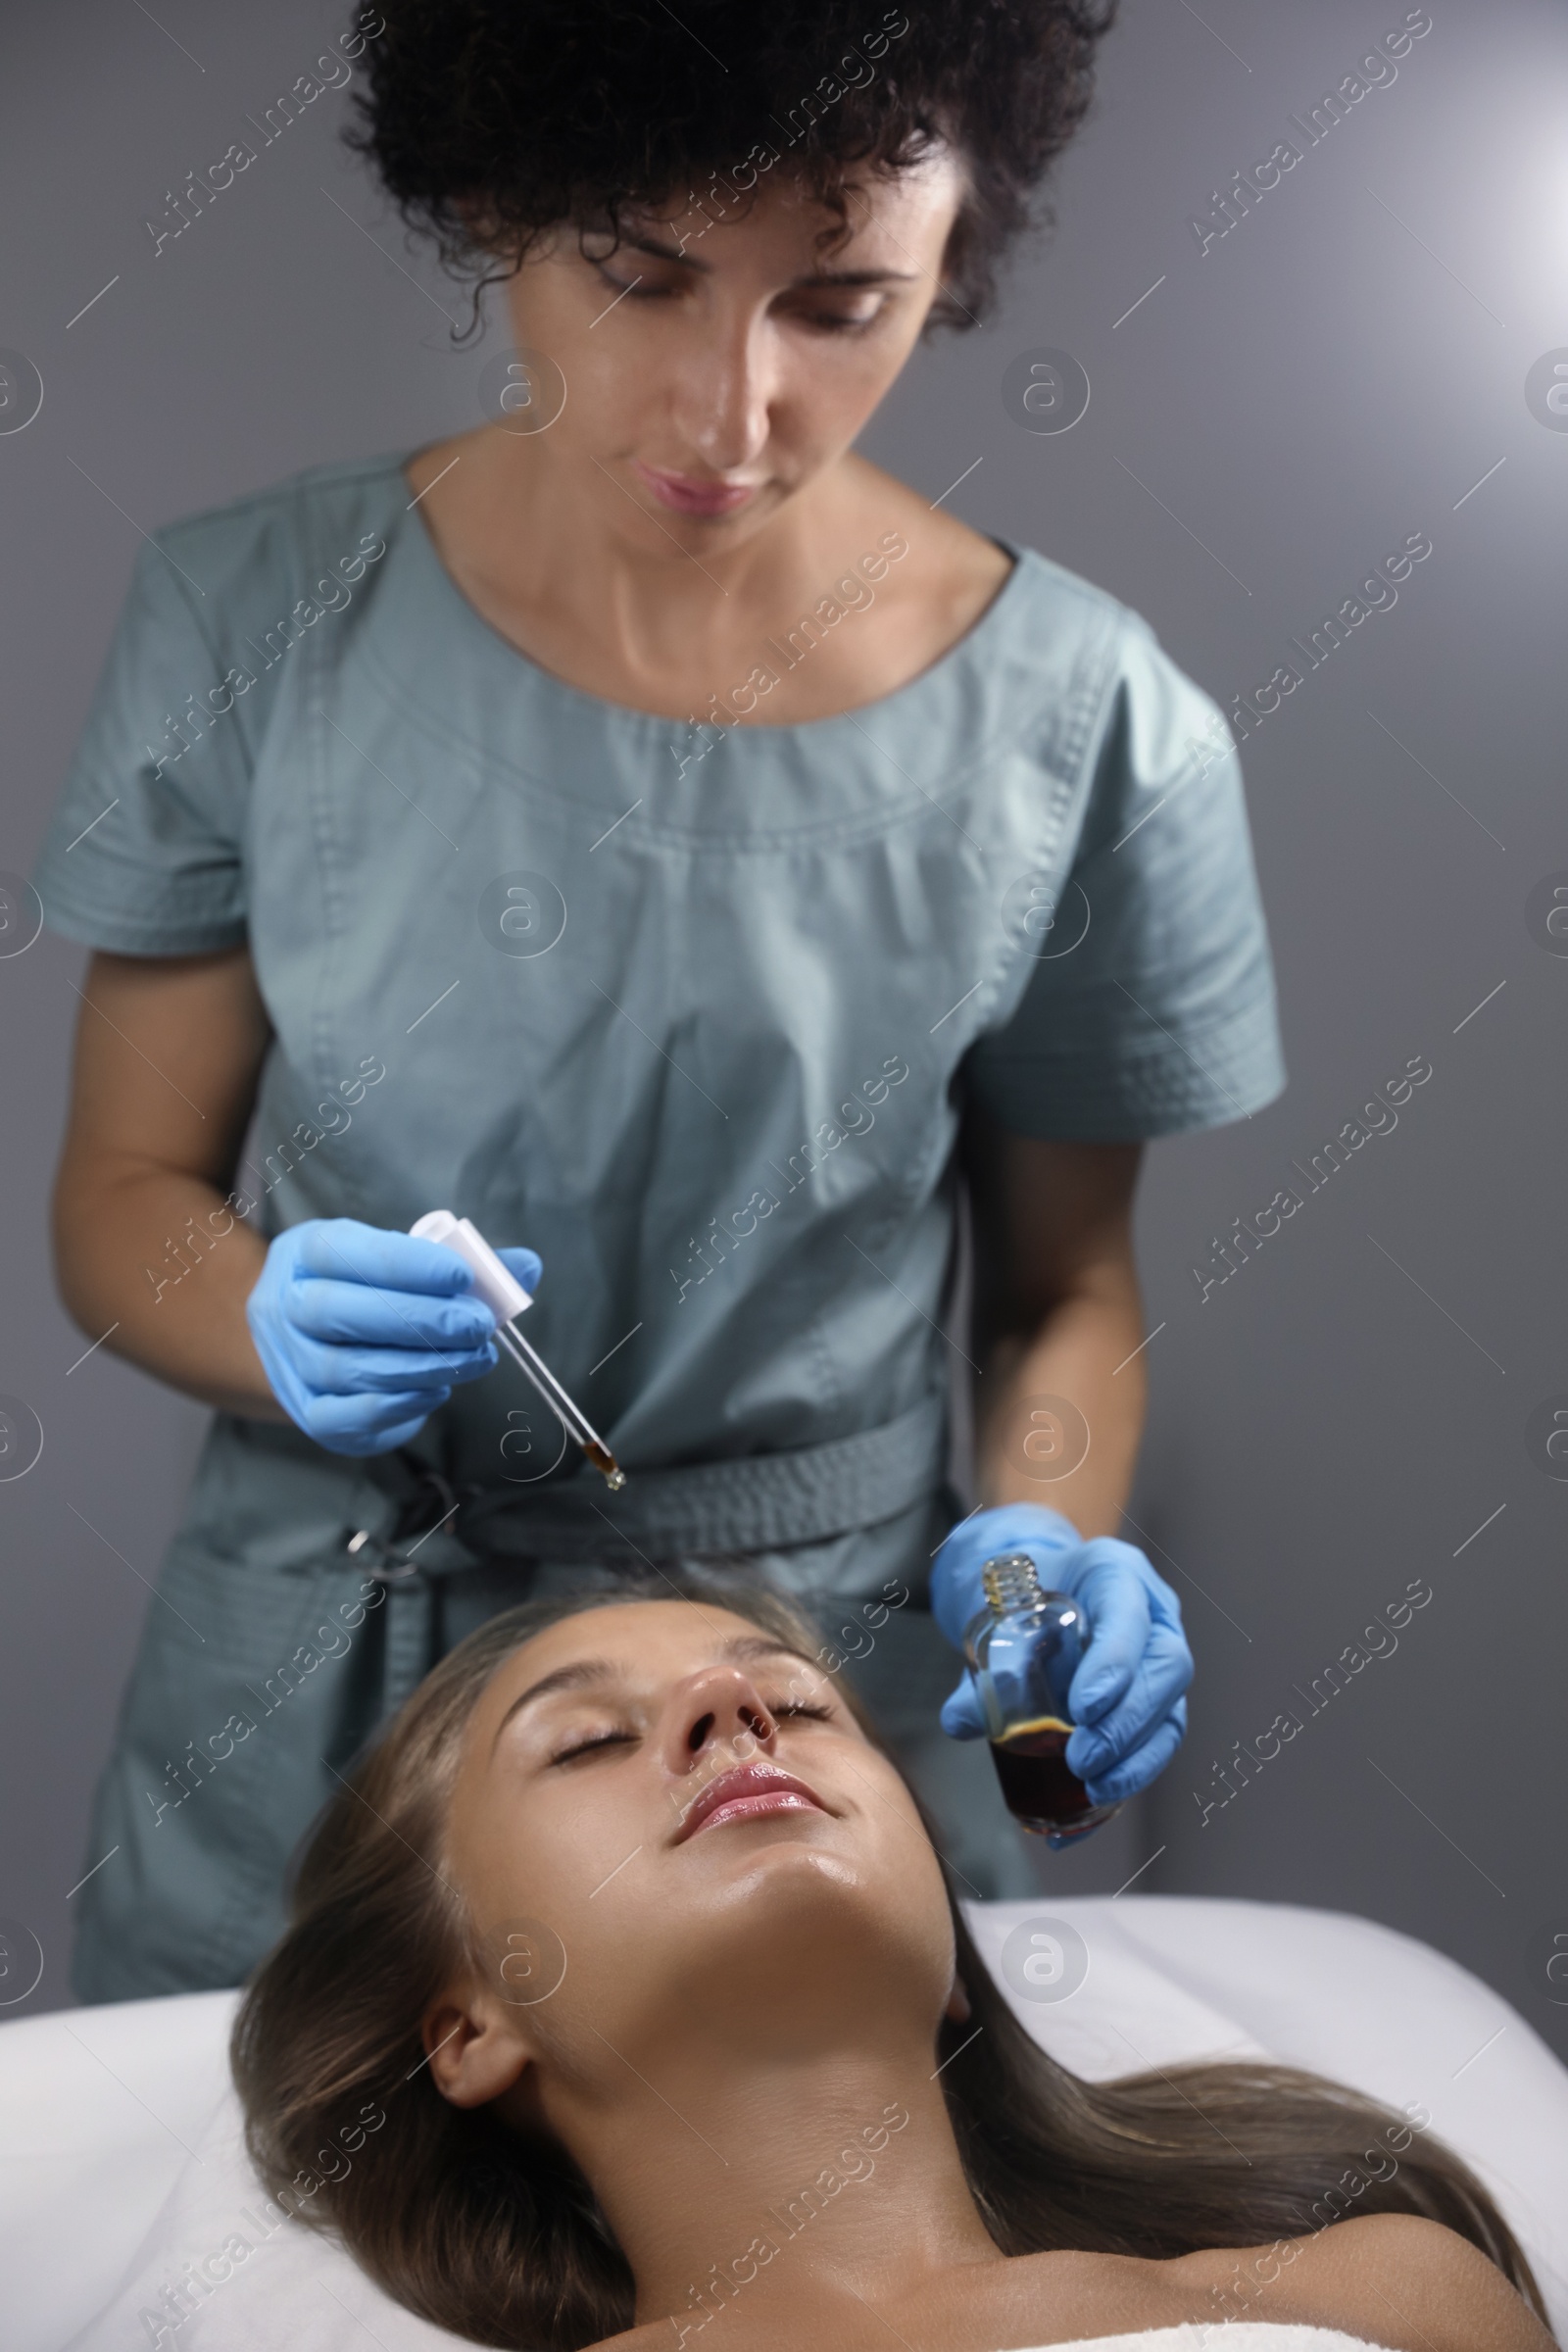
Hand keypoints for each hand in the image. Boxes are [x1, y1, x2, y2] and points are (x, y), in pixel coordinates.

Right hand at [246, 1218, 542, 1456]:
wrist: (312, 1339)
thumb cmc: (368, 1289)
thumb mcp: (403, 1260)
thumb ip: (464, 1263)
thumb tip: (525, 1268)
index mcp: (304, 1252)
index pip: (344, 1251)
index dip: (404, 1264)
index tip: (462, 1276)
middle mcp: (283, 1306)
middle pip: (339, 1312)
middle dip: (419, 1321)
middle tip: (479, 1326)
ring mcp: (289, 1362)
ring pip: (346, 1369)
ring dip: (420, 1366)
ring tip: (474, 1358)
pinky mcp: (307, 1411)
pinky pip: (343, 1417)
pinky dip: (396, 1406)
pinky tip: (436, 1389)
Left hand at [930, 1502, 1191, 1809]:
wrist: (1037, 1595)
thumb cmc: (1023, 1599)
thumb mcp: (999, 1615)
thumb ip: (985, 1665)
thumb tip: (963, 1720)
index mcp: (1113, 1573)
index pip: (1128, 1612)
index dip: (1114, 1662)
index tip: (1083, 1709)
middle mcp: (1153, 1613)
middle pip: (1166, 1668)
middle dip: (1126, 1723)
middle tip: (1083, 1760)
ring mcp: (1161, 1659)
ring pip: (1172, 1712)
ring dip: (1136, 1761)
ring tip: (1095, 1791)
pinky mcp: (1158, 1703)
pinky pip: (1155, 1745)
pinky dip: (1124, 1782)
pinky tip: (1091, 1813)